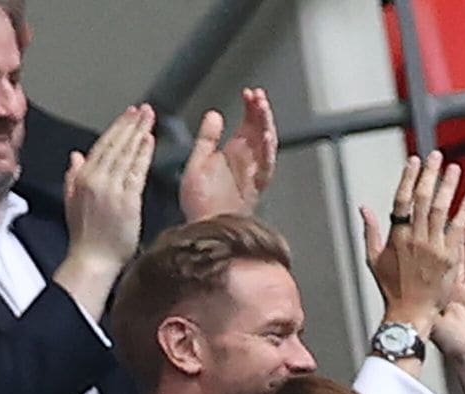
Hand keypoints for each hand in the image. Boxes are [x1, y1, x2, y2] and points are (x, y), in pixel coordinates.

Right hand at [60, 104, 154, 268]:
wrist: (92, 262)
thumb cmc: (85, 239)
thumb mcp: (71, 203)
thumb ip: (73, 177)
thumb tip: (75, 156)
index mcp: (82, 179)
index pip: (101, 146)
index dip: (116, 128)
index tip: (127, 115)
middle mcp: (96, 181)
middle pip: (116, 145)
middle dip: (130, 124)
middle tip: (143, 109)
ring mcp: (113, 190)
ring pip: (127, 154)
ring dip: (139, 133)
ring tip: (149, 118)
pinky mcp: (127, 201)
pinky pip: (137, 172)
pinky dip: (144, 154)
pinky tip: (150, 141)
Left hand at [179, 87, 276, 220]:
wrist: (204, 230)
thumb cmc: (199, 204)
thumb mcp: (197, 164)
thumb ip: (206, 140)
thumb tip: (214, 114)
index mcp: (234, 154)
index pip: (248, 124)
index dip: (250, 108)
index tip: (249, 93)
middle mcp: (247, 162)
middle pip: (261, 131)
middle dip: (261, 112)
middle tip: (257, 97)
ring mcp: (253, 175)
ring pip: (267, 144)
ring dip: (265, 125)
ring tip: (261, 108)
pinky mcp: (255, 188)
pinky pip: (266, 167)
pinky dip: (267, 151)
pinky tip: (264, 136)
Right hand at [360, 151, 464, 337]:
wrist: (409, 313)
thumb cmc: (390, 289)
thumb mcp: (373, 260)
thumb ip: (370, 232)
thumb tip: (363, 208)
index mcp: (396, 238)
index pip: (402, 201)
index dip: (408, 179)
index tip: (415, 161)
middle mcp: (414, 240)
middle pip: (423, 200)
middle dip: (430, 175)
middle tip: (437, 157)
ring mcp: (433, 248)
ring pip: (442, 210)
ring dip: (449, 187)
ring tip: (454, 169)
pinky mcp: (450, 258)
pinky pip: (458, 229)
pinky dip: (464, 211)